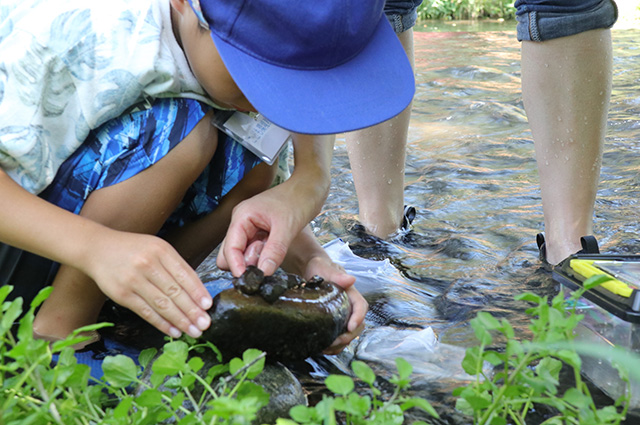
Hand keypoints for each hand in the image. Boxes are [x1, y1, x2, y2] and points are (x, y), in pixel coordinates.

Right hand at [85, 229, 212, 338]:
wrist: (97, 248)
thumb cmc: (134, 249)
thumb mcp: (157, 248)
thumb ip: (175, 266)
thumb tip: (197, 291)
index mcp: (161, 250)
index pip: (185, 274)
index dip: (198, 292)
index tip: (209, 306)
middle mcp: (148, 264)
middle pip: (175, 291)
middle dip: (192, 310)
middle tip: (205, 324)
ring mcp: (134, 280)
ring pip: (162, 304)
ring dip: (180, 320)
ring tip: (193, 331)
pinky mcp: (122, 294)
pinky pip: (146, 312)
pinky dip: (162, 324)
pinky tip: (174, 331)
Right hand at [216, 181, 318, 276]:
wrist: (310, 188)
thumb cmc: (299, 199)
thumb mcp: (287, 227)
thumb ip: (274, 251)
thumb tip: (263, 273)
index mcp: (242, 216)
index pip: (229, 248)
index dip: (237, 266)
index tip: (249, 280)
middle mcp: (241, 222)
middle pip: (229, 254)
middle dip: (245, 263)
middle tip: (266, 261)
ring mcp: (249, 228)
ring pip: (242, 255)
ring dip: (255, 260)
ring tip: (273, 251)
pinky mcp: (259, 233)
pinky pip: (254, 252)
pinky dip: (262, 256)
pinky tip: (275, 250)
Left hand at [300, 256, 366, 355]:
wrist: (310, 270)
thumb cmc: (319, 268)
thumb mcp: (325, 268)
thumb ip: (337, 275)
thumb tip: (351, 279)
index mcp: (351, 293)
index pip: (361, 307)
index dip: (358, 318)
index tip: (350, 327)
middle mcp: (350, 306)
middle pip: (358, 325)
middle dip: (348, 336)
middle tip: (334, 342)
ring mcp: (343, 315)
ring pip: (350, 334)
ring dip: (341, 344)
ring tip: (326, 347)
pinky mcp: (335, 322)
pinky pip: (340, 337)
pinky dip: (334, 346)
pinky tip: (323, 348)